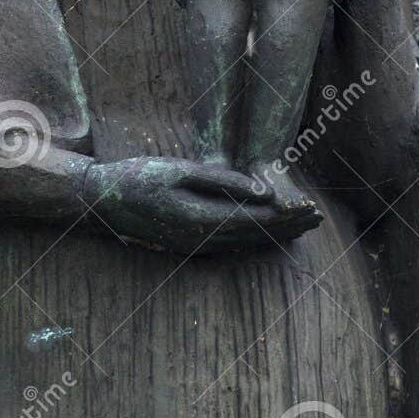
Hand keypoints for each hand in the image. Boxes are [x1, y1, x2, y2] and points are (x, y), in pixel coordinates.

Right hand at [83, 156, 320, 253]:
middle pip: (256, 236)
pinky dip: (255, 239)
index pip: (256, 220)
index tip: (311, 207)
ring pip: (246, 244)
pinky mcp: (190, 245)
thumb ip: (224, 182)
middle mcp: (202, 241)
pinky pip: (232, 245)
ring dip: (275, 235)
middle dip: (288, 227)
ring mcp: (195, 247)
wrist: (101, 201)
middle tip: (318, 219)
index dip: (285, 215)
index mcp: (201, 220)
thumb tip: (264, 192)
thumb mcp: (180, 170)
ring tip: (303, 227)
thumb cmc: (139, 177)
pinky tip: (269, 233)